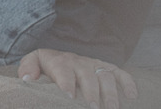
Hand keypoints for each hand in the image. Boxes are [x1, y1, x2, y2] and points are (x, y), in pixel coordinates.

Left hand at [19, 49, 136, 108]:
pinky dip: (128, 83)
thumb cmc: (45, 67)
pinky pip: (120, 73)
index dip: (67, 82)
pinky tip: (132, 97)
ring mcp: (95, 64)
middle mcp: (79, 61)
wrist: (58, 57)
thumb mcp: (33, 64)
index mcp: (59, 61)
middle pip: (87, 74)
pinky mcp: (107, 68)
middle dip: (91, 92)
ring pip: (105, 75)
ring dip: (110, 92)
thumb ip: (28, 68)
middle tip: (92, 108)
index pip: (63, 70)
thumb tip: (28, 79)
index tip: (69, 97)